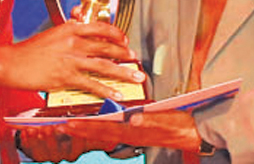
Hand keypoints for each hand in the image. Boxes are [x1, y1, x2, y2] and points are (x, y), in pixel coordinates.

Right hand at [0, 20, 143, 100]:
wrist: (12, 63)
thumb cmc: (30, 50)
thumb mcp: (52, 32)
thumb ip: (68, 26)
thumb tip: (79, 16)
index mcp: (70, 28)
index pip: (100, 28)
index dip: (116, 34)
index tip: (124, 40)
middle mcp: (74, 42)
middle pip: (107, 46)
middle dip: (124, 53)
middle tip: (134, 59)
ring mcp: (71, 60)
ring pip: (104, 65)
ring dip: (123, 72)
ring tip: (135, 76)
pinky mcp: (66, 77)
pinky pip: (92, 84)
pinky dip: (106, 90)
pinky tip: (116, 94)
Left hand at [18, 125, 115, 162]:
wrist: (61, 137)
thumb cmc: (77, 130)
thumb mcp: (89, 129)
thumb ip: (97, 129)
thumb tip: (113, 128)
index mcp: (77, 149)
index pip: (78, 146)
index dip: (74, 137)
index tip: (70, 125)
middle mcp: (64, 155)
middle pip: (58, 152)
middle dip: (52, 140)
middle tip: (49, 128)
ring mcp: (51, 156)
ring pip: (43, 153)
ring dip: (38, 141)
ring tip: (34, 129)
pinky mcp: (38, 154)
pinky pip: (30, 150)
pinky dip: (26, 141)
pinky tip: (24, 132)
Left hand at [63, 110, 201, 152]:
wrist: (193, 134)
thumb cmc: (181, 125)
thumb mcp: (168, 120)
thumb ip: (151, 120)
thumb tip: (135, 118)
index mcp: (134, 130)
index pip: (104, 128)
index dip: (85, 126)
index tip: (68, 123)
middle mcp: (130, 134)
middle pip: (99, 133)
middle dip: (79, 131)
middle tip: (60, 127)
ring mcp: (133, 134)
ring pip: (104, 134)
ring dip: (87, 131)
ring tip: (70, 127)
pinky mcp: (137, 132)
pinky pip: (114, 132)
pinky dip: (101, 129)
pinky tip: (95, 127)